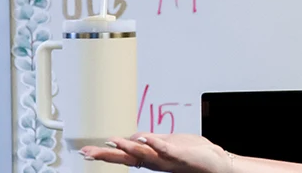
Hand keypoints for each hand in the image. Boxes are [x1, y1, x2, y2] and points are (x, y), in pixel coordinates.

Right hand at [78, 132, 234, 172]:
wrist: (217, 163)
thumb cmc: (194, 153)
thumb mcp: (167, 144)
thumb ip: (150, 141)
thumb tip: (131, 138)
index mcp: (151, 157)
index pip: (124, 155)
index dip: (104, 153)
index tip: (84, 151)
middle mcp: (156, 161)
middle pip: (127, 158)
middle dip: (107, 155)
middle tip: (87, 152)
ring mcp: (167, 159)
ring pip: (143, 154)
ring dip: (127, 148)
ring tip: (112, 142)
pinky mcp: (181, 155)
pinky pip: (166, 149)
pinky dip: (155, 143)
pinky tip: (145, 138)